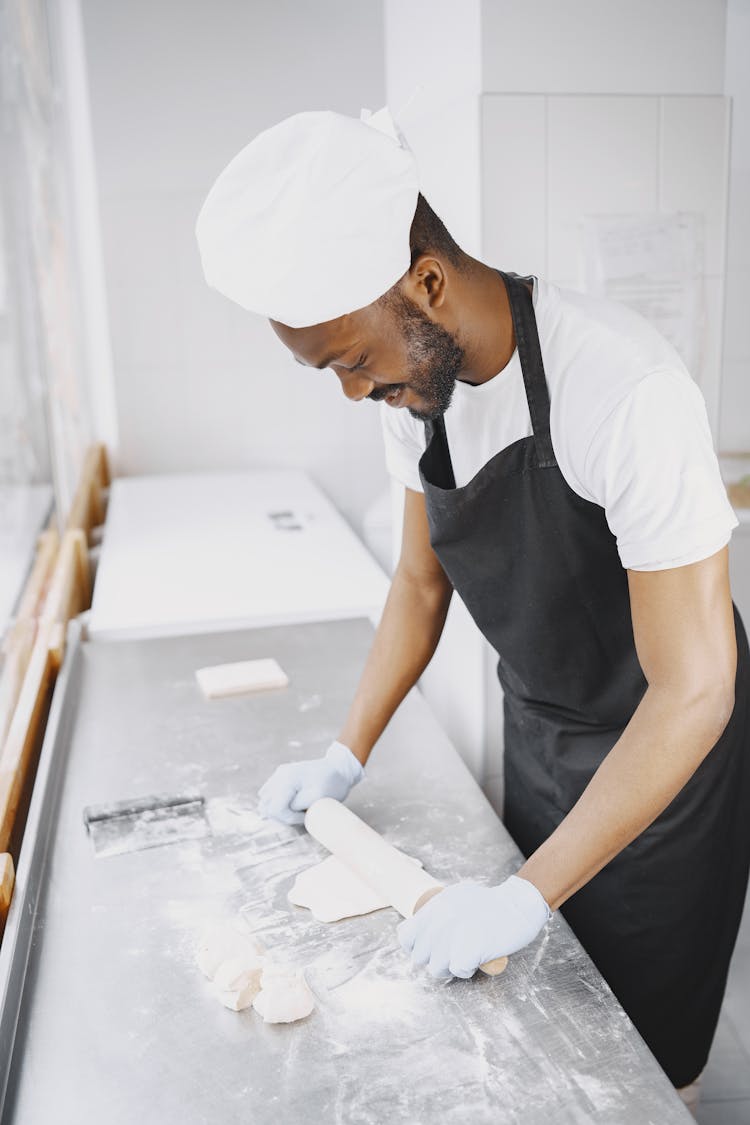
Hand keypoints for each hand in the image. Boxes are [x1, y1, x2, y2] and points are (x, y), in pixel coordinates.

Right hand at [257, 741, 363, 824]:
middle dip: (283, 815)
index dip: (289, 818)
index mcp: (287, 779)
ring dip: (279, 810)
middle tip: (302, 813)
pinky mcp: (280, 777)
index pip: (275, 809)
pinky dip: (278, 803)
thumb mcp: (317, 798)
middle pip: (267, 806)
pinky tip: (292, 803)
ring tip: (297, 808)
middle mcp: (279, 775)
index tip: (305, 815)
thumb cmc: (332, 784)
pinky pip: (269, 796)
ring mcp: (278, 775)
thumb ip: (295, 807)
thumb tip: (279, 813)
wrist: (339, 769)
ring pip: (265, 802)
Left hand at [397, 875, 550, 978]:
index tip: (431, 948)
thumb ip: (436, 915)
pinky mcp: (468, 950)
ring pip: (436, 968)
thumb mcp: (455, 899)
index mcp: (434, 907)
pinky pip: (457, 971)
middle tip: (455, 954)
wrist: (518, 905)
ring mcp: (452, 936)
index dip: (416, 947)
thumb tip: (420, 934)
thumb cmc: (491, 904)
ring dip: (452, 967)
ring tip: (467, 956)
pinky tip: (477, 960)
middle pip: (420, 957)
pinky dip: (467, 970)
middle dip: (436, 960)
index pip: (406, 937)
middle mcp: (438, 920)